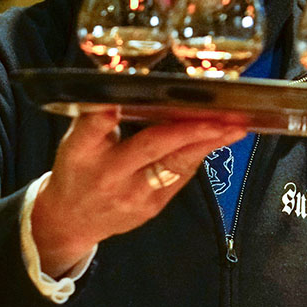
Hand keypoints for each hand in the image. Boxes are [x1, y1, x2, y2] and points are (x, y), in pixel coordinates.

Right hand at [31, 109, 245, 276]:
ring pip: (175, 166)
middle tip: (221, 117)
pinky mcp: (151, 208)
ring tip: (234, 127)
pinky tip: (218, 140)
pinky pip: (179, 177)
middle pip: (151, 147)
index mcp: (81, 152)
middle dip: (190, 130)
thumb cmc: (77, 170)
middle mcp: (108, 175)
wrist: (72, 221)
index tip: (121, 101)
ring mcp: (133, 195)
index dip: (107, 115)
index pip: (93, 129)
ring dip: (208, 145)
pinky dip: (199, 155)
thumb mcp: (75, 140)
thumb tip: (124, 86)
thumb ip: (98, 117)